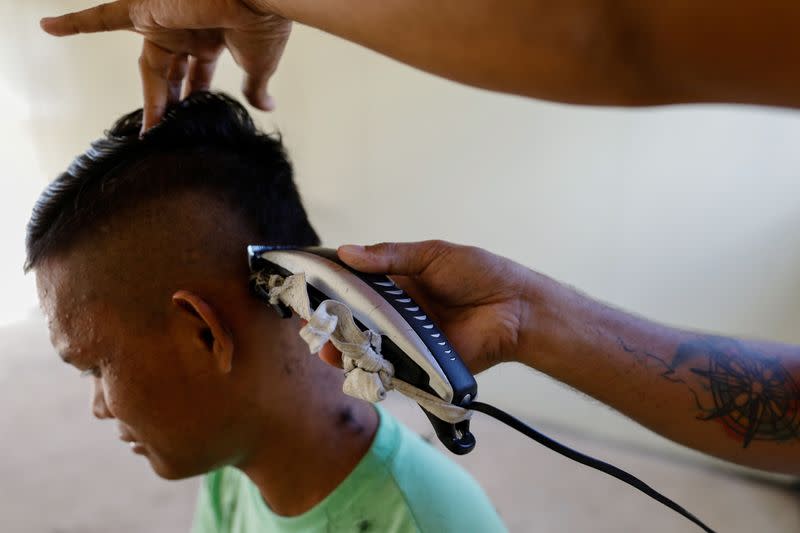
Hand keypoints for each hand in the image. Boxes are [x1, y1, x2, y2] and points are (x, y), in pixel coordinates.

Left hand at [41, 0, 288, 130]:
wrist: (263, 1)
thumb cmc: (263, 28)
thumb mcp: (257, 66)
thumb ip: (254, 86)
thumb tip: (266, 104)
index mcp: (213, 40)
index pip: (196, 77)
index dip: (191, 102)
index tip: (187, 126)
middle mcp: (188, 31)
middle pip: (172, 77)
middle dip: (172, 108)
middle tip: (170, 137)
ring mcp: (167, 22)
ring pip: (149, 66)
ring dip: (151, 98)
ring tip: (150, 132)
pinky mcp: (148, 12)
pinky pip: (104, 17)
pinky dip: (76, 23)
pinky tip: (47, 29)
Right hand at [321, 241, 536, 374]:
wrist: (515, 309)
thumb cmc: (479, 274)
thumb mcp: (431, 256)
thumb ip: (390, 257)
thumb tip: (346, 252)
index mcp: (397, 285)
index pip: (355, 287)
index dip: (331, 289)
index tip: (307, 289)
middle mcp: (397, 315)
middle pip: (354, 321)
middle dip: (331, 323)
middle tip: (313, 323)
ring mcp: (406, 341)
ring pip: (365, 347)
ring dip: (343, 348)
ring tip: (327, 348)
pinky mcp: (418, 365)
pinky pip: (388, 369)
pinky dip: (370, 368)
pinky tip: (354, 364)